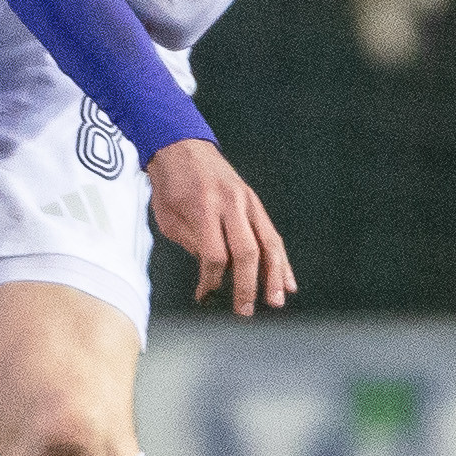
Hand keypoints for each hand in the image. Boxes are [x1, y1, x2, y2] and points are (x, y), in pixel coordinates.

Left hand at [145, 138, 296, 316]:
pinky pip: (272, 234)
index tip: (205, 295)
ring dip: (274, 276)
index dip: (211, 280)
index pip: (214, 255)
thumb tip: (213, 272)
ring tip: (275, 301)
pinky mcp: (254, 202)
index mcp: (203, 207)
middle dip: (247, 285)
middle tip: (245, 309)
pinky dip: (281, 260)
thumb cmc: (171, 182)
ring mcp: (247, 201)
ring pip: (268, 244)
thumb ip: (192, 244)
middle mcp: (230, 204)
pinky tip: (287, 280)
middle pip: (246, 252)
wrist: (181, 145)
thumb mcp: (168, 217)